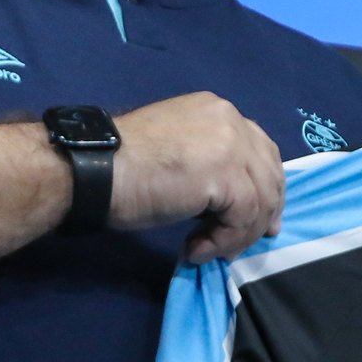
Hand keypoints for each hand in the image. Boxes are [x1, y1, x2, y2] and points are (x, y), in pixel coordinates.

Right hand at [109, 93, 284, 262]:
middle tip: (250, 242)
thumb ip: (211, 163)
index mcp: (218, 111)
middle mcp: (231, 120)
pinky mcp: (226, 176)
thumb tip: (235, 199)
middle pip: (269, 173)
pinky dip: (224, 241)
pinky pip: (242, 218)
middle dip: (263, 213)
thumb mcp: (178, 153)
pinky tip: (196, 249)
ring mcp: (232, 145)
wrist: (93, 170)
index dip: (266, 187)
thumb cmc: (122, 166)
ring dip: (236, 235)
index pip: (260, 150)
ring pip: (259, 201)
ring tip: (207, 250)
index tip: (262, 219)